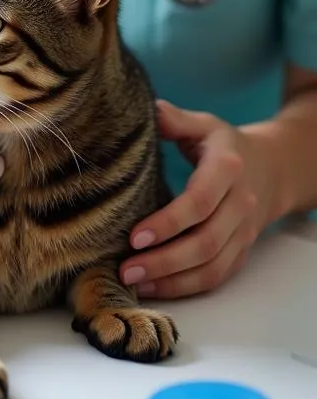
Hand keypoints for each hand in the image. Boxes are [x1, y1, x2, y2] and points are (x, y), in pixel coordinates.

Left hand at [119, 100, 276, 299]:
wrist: (273, 168)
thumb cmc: (225, 145)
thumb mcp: (204, 124)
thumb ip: (175, 119)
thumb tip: (151, 110)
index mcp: (227, 169)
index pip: (199, 203)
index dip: (168, 223)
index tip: (134, 236)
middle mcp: (240, 205)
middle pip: (205, 243)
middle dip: (164, 261)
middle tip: (126, 268)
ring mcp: (243, 232)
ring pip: (212, 267)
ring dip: (173, 280)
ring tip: (134, 282)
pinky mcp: (241, 250)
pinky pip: (217, 277)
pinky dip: (187, 287)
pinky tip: (155, 287)